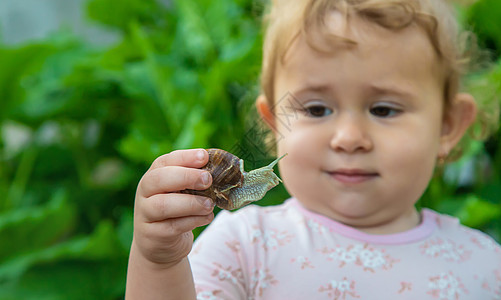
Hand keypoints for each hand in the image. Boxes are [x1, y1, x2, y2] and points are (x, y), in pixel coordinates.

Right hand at [132, 149, 213, 267]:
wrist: (160, 244)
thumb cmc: (176, 211)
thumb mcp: (181, 193)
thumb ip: (195, 181)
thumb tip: (221, 171)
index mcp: (153, 176)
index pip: (165, 161)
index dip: (185, 157)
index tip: (204, 157)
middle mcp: (145, 192)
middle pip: (158, 179)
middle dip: (185, 177)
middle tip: (207, 179)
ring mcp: (145, 214)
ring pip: (163, 205)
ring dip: (190, 203)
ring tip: (210, 204)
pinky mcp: (152, 235)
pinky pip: (172, 226)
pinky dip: (192, 221)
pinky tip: (206, 217)